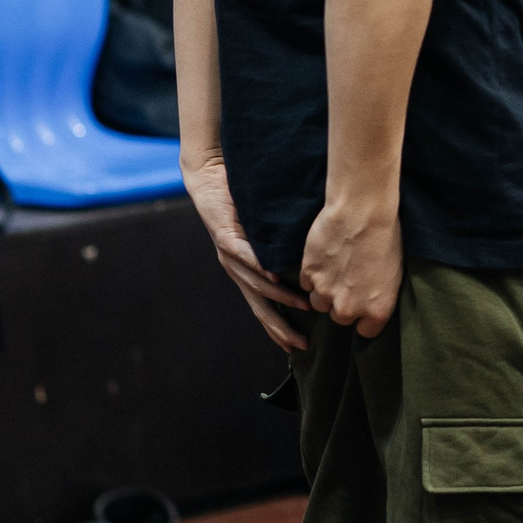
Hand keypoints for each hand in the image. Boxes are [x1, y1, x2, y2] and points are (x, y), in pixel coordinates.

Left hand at [183, 149, 308, 351]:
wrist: (209, 175)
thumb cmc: (242, 199)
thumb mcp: (267, 229)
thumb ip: (282, 246)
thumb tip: (312, 257)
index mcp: (245, 271)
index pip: (263, 307)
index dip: (278, 328)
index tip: (296, 347)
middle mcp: (235, 269)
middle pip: (258, 307)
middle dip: (279, 328)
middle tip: (300, 344)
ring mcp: (229, 255)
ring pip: (254, 285)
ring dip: (279, 298)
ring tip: (303, 306)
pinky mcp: (224, 236)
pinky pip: (244, 256)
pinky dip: (259, 268)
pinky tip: (275, 278)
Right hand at [301, 195, 403, 337]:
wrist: (362, 211)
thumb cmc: (387, 237)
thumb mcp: (395, 272)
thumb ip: (379, 296)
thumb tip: (371, 301)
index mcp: (377, 311)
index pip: (366, 332)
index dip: (364, 318)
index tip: (363, 305)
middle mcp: (349, 308)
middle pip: (340, 318)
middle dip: (343, 302)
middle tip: (348, 280)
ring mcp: (326, 292)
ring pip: (319, 304)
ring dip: (324, 291)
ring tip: (334, 269)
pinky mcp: (308, 274)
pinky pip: (306, 284)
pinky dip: (312, 274)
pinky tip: (323, 258)